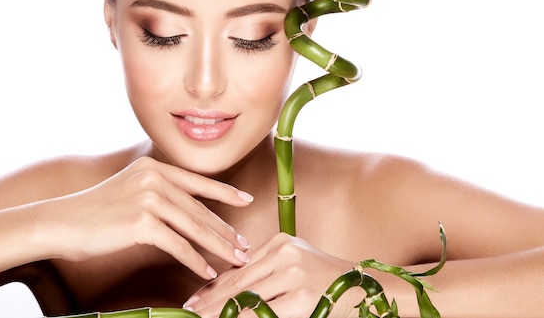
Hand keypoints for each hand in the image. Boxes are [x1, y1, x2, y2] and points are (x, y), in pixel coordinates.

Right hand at [50, 156, 252, 279]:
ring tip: (236, 260)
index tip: (246, 201)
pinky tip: (206, 272)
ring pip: (194, 227)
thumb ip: (156, 192)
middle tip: (244, 245)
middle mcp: (154, 178)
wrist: (60, 222)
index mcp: (154, 167)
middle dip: (226, 230)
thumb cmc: (94, 212)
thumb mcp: (129, 190)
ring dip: (218, 247)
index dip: (225, 193)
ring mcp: (149, 198)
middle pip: (200, 209)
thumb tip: (185, 210)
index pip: (198, 182)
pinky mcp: (142, 223)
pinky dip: (195, 261)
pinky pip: (178, 246)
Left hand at [183, 233, 358, 317]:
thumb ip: (266, 272)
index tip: (194, 298)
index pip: (239, 269)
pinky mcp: (300, 296)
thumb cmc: (328, 282)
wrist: (367, 289)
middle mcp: (284, 254)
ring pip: (247, 299)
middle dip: (210, 302)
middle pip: (238, 284)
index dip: (213, 287)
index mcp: (281, 243)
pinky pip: (264, 313)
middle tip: (187, 312)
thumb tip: (229, 288)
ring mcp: (292, 274)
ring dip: (220, 312)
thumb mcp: (295, 265)